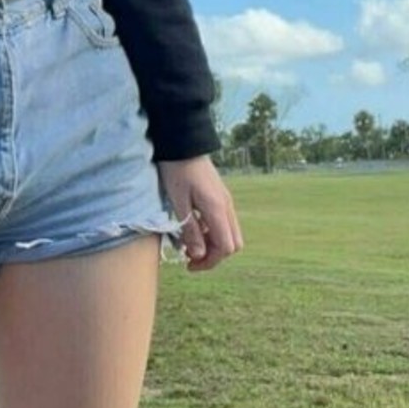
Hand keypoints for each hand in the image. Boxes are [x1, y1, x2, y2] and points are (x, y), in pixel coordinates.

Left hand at [157, 156, 242, 272]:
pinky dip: (212, 232)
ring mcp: (226, 201)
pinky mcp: (221, 197)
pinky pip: (224, 223)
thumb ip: (190, 229)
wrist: (182, 144)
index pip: (225, 247)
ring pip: (230, 234)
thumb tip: (197, 255)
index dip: (209, 261)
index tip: (189, 264)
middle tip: (189, 257)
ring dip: (212, 245)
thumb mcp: (178, 202)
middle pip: (233, 244)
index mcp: (217, 209)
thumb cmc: (176, 170)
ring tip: (188, 244)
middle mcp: (227, 207)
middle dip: (213, 256)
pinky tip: (193, 228)